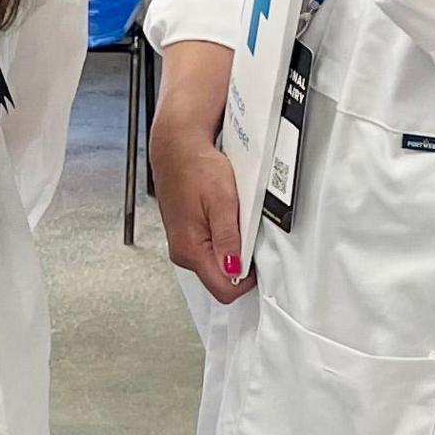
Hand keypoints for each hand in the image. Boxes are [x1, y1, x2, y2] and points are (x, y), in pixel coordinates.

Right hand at [147, 38, 249, 303]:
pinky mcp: (184, 234)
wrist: (176, 146)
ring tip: (234, 219)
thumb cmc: (198, 167)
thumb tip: (235, 270)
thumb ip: (229, 239)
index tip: (258, 256)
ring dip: (231, 249)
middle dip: (239, 263)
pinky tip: (224, 216)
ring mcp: (181, 244)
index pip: (223, 289)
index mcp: (190, 250)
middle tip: (246, 230)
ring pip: (214, 263)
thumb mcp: (223, 201)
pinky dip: (222, 238)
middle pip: (219, 279)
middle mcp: (181, 253)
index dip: (246, 279)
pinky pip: (208, 248)